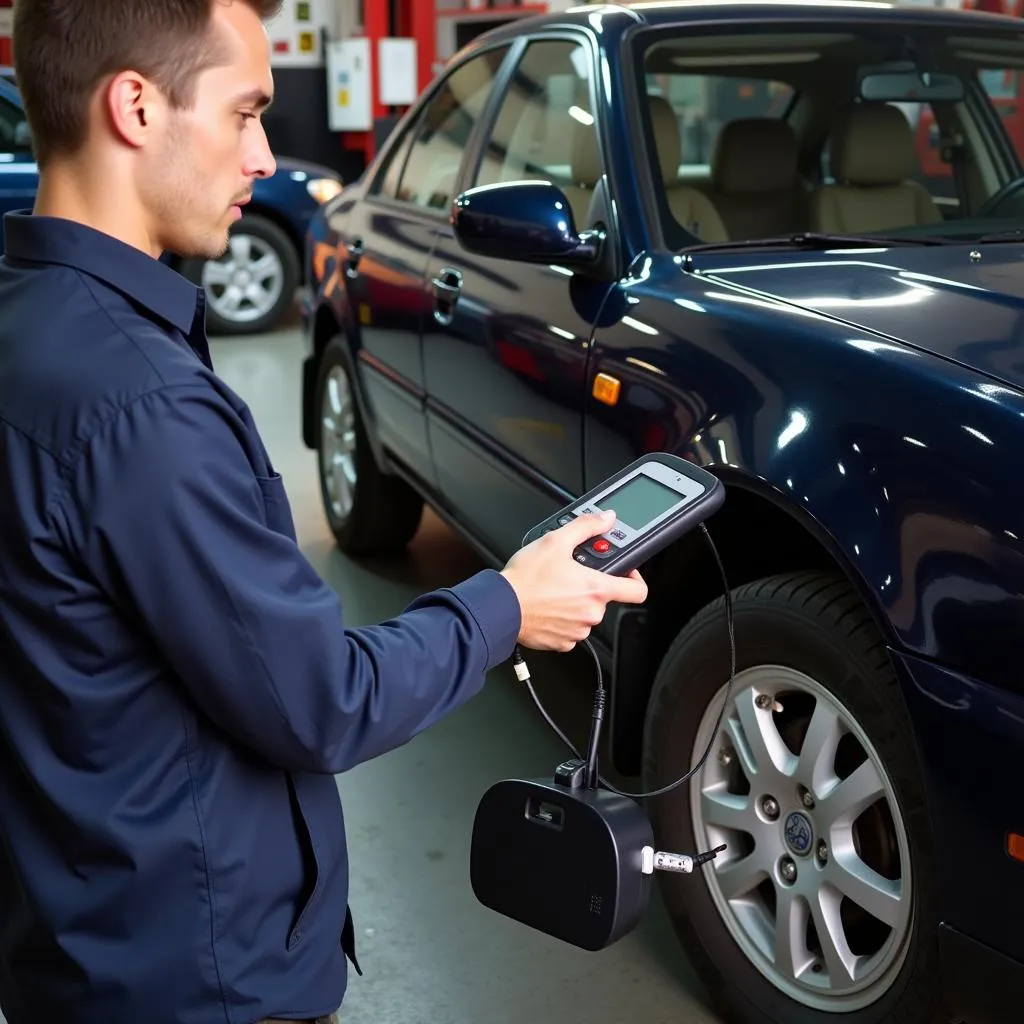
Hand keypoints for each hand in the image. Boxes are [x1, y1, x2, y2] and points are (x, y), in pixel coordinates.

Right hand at [500, 510, 648, 651]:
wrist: (500, 606)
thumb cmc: (525, 579)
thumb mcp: (555, 541)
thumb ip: (586, 527)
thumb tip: (606, 519)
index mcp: (596, 589)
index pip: (637, 591)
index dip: (635, 579)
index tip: (625, 574)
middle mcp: (591, 614)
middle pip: (604, 599)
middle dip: (591, 587)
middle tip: (570, 576)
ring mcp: (577, 631)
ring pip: (586, 614)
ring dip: (575, 603)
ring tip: (554, 591)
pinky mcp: (562, 643)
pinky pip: (570, 630)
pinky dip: (563, 619)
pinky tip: (548, 607)